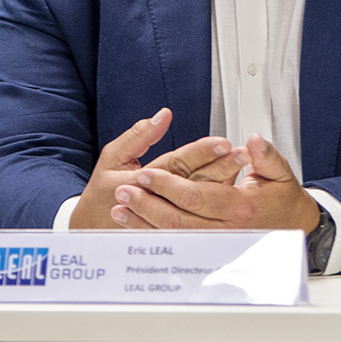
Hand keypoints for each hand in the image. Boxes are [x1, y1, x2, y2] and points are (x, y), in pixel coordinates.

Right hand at [71, 110, 242, 228]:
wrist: (97, 223)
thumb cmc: (104, 189)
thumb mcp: (113, 157)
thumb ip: (139, 136)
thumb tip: (163, 115)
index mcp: (142, 179)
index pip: (177, 163)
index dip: (201, 151)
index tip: (224, 142)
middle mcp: (159, 197)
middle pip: (195, 182)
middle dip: (221, 167)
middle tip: (244, 154)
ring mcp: (168, 214)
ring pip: (201, 201)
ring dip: (223, 182)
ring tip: (243, 169)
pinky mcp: (174, 226)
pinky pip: (200, 217)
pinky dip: (217, 204)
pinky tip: (233, 190)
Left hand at [112, 133, 320, 232]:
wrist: (294, 227)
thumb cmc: (284, 199)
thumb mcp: (280, 174)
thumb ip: (266, 156)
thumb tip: (253, 141)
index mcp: (240, 207)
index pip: (198, 196)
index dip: (170, 186)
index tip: (147, 174)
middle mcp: (227, 229)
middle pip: (180, 219)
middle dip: (148, 205)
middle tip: (123, 191)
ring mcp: (218, 243)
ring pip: (174, 235)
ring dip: (145, 223)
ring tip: (120, 209)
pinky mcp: (211, 248)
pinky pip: (178, 244)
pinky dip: (154, 235)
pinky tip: (134, 226)